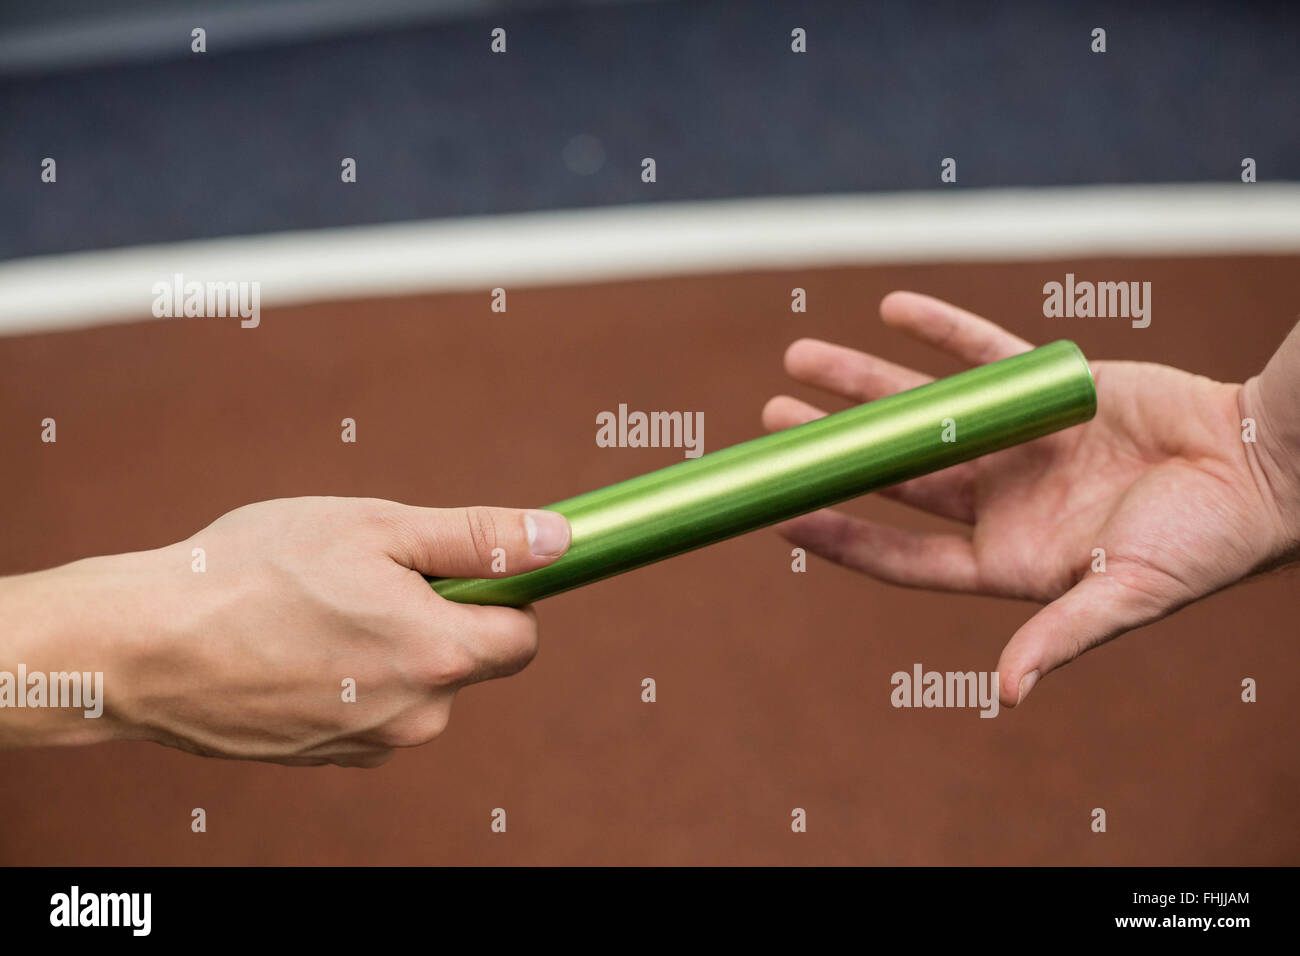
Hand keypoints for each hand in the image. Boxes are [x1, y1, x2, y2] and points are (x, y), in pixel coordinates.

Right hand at [0, 497, 569, 765]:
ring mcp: (370, 746)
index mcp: (440, 656)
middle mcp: (417, 717)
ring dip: (389, 646)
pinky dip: (350, 677)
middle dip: (437, 615)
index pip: (522, 636)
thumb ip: (479, 537)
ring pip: (415, 683)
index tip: (461, 566)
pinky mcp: (328, 759)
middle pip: (466, 659)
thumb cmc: (255, 572)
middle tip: (365, 577)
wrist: (140, 648)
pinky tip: (294, 647)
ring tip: (318, 610)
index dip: (501, 593)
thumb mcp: (377, 529)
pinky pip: (370, 709)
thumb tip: (562, 540)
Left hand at [763, 292, 1298, 706]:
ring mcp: (1019, 444)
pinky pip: (983, 355)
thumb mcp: (1127, 599)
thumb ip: (1060, 638)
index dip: (838, 535)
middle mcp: (1001, 500)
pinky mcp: (1049, 391)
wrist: (1265, 471)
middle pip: (895, 471)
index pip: (900, 552)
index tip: (778, 515)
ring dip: (864, 383)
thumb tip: (1005, 695)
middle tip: (770, 420)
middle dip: (832, 448)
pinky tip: (889, 308)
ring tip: (799, 354)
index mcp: (1006, 559)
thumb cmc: (1204, 546)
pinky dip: (940, 331)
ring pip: (923, 408)